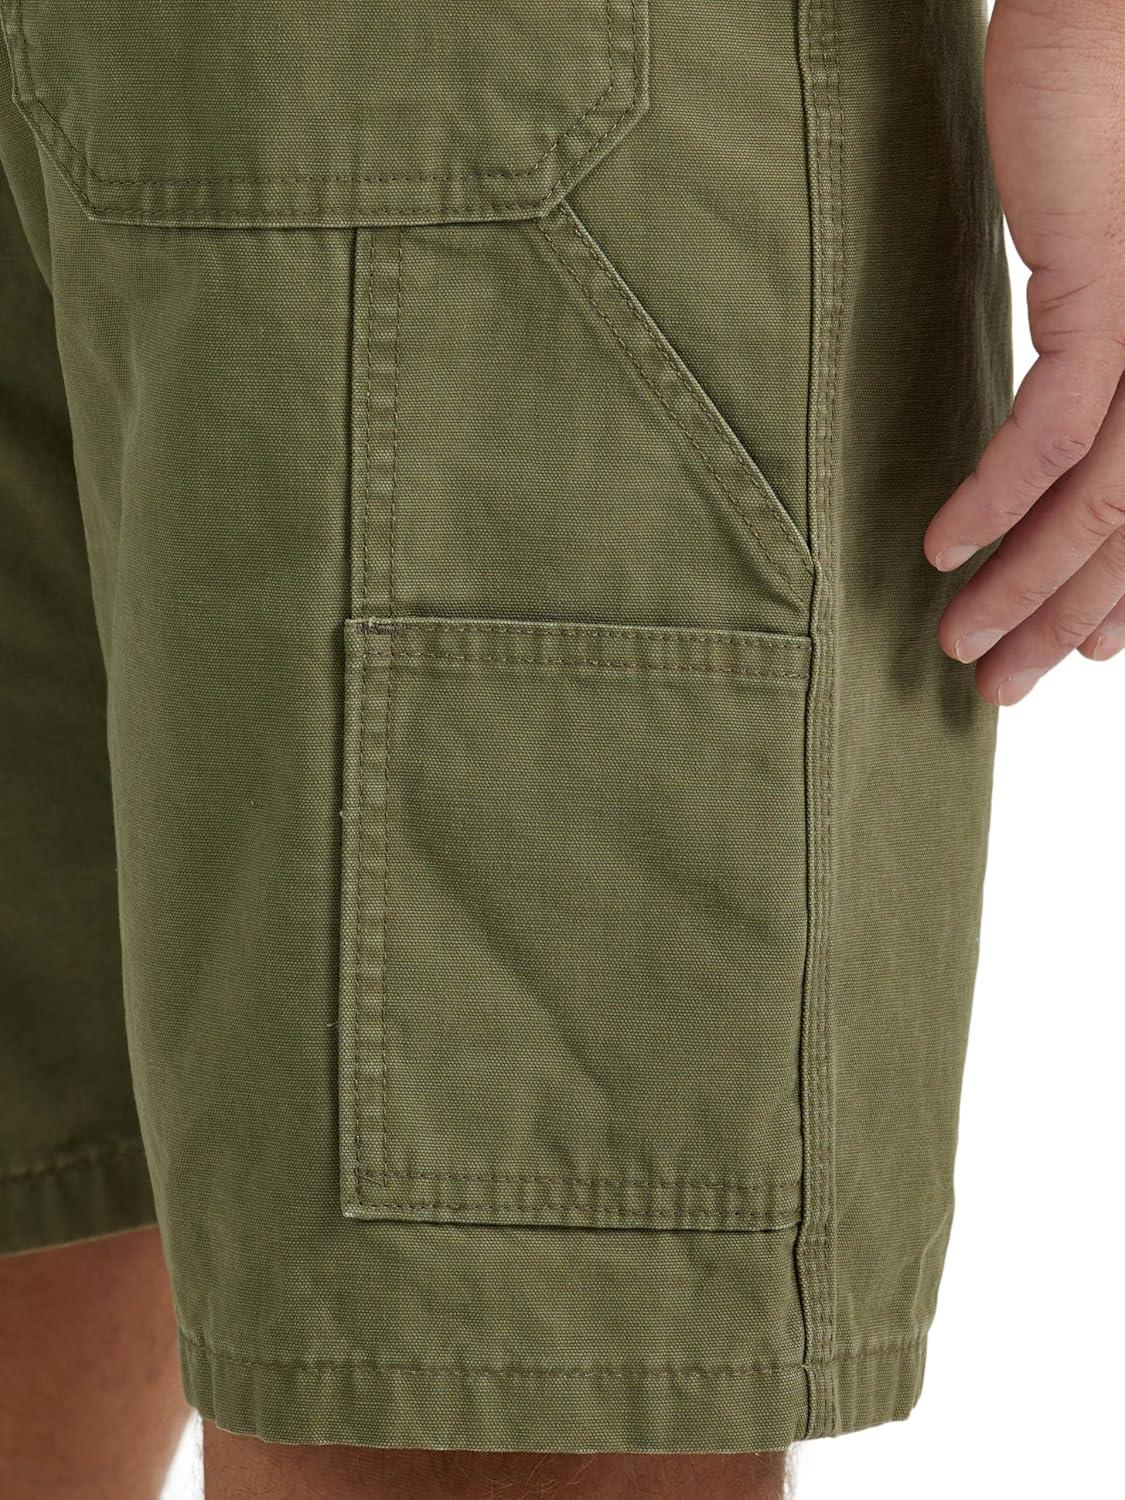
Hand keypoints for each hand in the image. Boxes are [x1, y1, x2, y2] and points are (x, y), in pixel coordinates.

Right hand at [924, 0, 1124, 703]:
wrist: (1109, 11)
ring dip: (1023, 584)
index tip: (1073, 649)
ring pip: (1105, 500)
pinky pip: (1052, 429)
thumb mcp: (1108, 277)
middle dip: (1061, 619)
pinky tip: (947, 548)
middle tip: (1000, 685)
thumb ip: (1098, 362)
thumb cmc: (1111, 127)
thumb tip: (1057, 441)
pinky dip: (995, 499)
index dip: (1121, 596)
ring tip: (961, 644)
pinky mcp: (1116, 295)